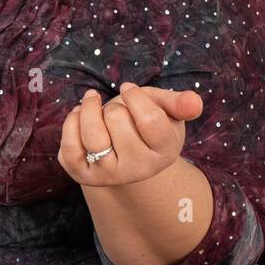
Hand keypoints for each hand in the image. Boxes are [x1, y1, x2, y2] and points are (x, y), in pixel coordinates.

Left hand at [58, 81, 202, 187]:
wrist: (122, 152)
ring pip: (91, 134)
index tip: (128, 88)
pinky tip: (79, 115)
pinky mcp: (82, 175)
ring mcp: (109, 175)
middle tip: (117, 108)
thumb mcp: (165, 110)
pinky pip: (69, 146)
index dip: (135, 96)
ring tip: (92, 101)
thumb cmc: (144, 124)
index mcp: (165, 152)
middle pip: (116, 120)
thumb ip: (180, 103)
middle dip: (114, 105)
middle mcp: (138, 169)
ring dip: (88, 108)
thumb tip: (195, 102)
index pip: (150, 119)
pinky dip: (70, 122)